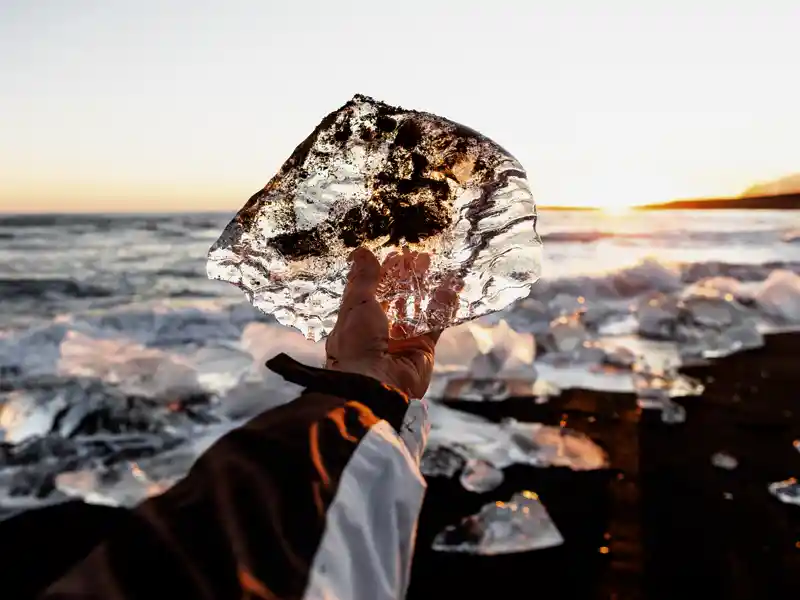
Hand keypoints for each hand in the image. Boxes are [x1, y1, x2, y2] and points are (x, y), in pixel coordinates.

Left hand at [325, 247, 457, 397]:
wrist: (375, 384)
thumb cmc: (356, 344)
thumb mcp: (356, 304)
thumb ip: (363, 279)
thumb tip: (361, 253)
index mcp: (356, 321)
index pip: (372, 292)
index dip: (383, 273)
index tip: (396, 255)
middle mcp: (380, 331)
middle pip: (397, 299)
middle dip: (408, 278)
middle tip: (421, 257)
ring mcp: (403, 340)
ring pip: (418, 309)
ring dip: (426, 289)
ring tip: (437, 267)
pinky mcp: (423, 349)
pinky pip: (436, 324)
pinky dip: (444, 308)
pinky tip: (451, 288)